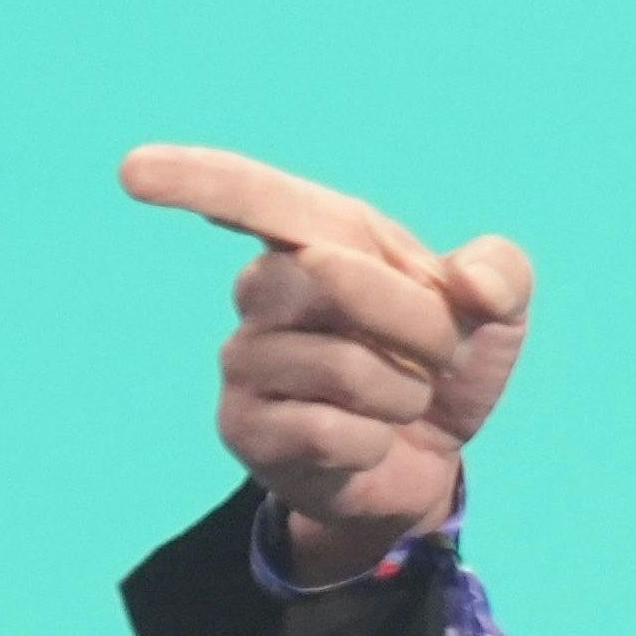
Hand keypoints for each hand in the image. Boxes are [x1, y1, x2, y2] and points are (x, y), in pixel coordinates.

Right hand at [120, 144, 533, 582]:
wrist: (429, 464)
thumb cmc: (447, 367)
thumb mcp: (498, 314)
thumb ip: (503, 274)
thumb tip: (469, 283)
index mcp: (322, 239)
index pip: (254, 197)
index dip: (197, 180)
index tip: (133, 171)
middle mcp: (266, 289)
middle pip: (331, 276)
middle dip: (418, 324)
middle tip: (437, 356)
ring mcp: (245, 361)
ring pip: (341, 365)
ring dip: (402, 394)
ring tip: (397, 403)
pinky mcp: (244, 430)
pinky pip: (329, 431)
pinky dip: (374, 443)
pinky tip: (365, 444)